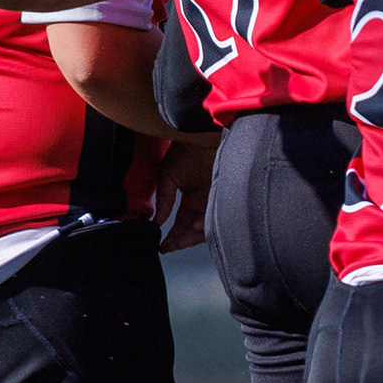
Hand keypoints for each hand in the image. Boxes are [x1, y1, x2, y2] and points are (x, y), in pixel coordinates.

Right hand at [153, 133, 218, 253]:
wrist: (201, 135)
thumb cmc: (184, 151)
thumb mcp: (167, 177)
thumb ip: (163, 200)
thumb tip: (157, 222)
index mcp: (191, 197)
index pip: (181, 222)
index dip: (172, 235)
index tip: (161, 246)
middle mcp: (204, 201)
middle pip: (193, 228)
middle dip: (181, 240)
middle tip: (170, 247)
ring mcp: (215, 199)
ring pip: (205, 226)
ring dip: (192, 237)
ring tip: (180, 241)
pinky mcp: (224, 196)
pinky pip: (216, 217)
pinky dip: (205, 225)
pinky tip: (196, 226)